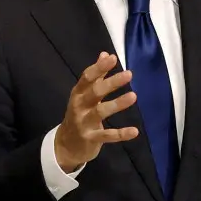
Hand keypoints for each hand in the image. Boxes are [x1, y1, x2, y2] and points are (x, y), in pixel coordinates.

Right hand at [53, 52, 139, 172]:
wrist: (66, 146)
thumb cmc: (79, 114)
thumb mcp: (84, 95)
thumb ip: (96, 76)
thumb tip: (105, 54)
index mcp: (78, 93)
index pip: (87, 77)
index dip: (100, 67)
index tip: (113, 58)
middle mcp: (79, 106)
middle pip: (95, 92)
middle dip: (111, 82)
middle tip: (129, 74)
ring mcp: (84, 123)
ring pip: (100, 112)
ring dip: (117, 104)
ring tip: (133, 96)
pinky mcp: (90, 139)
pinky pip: (107, 136)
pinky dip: (121, 134)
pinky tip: (135, 131)